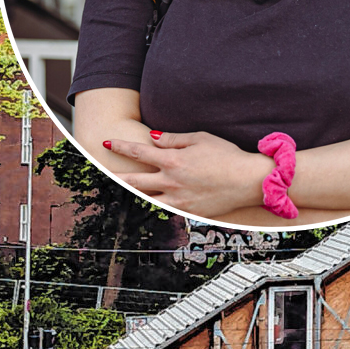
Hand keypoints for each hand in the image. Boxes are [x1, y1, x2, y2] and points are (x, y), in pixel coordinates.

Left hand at [103, 129, 269, 217]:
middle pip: (134, 180)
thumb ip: (173, 139)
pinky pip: (163, 210)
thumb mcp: (201, 138)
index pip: (139, 152)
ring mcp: (178, 199)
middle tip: (99, 174)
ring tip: (116, 194)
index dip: (120, 146)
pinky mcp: (188, 211)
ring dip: (129, 196)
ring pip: (145, 199)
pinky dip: (151, 208)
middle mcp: (171, 181)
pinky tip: (143, 207)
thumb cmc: (228, 156)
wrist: (249, 180)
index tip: (107, 143)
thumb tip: (152, 137)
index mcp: (173, 160)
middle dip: (114, 176)